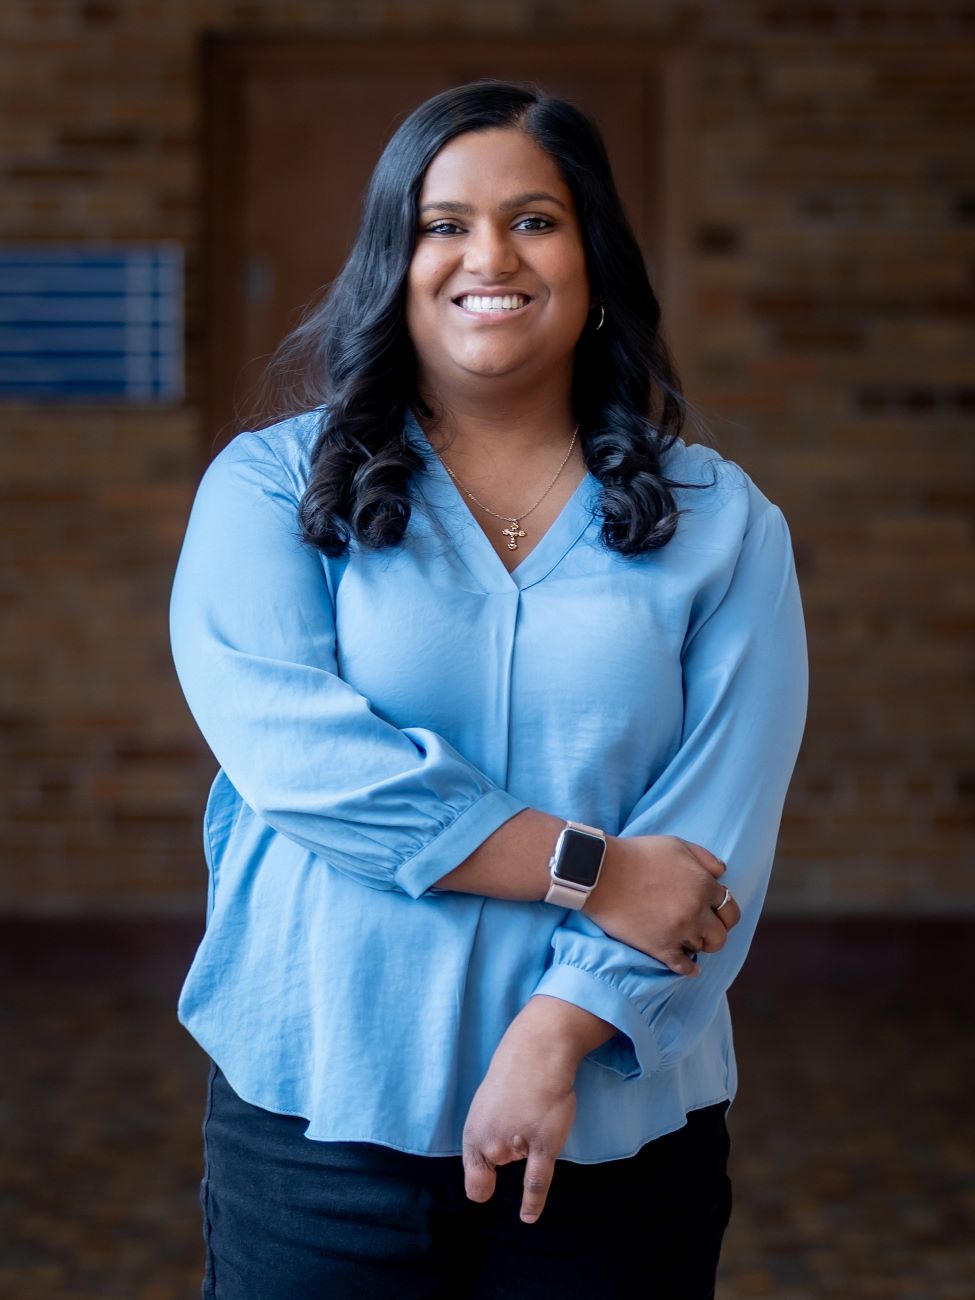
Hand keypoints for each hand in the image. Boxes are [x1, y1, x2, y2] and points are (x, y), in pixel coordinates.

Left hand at [462, 997, 611, 1222]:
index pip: (472, 1172)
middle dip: (510, 1147)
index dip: (482, 1179)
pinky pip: (536, 1181)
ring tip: (529, 1111)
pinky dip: (532, 1202)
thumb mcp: (488, 1103)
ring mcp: (513, 1144)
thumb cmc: (516, 1074)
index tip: (488, 1183)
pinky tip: (528, 1217)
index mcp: (473, 1130)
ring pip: (518, 1168)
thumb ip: (486, 1135)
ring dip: (525, 1148)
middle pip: (496, 1167)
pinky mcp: (542, 1143)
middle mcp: (487, 1140)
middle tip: (520, 1109)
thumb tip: (485, 1171)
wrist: (538, 1050)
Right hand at [583, 834, 741, 974]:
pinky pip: (683, 967)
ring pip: (702, 949)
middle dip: (714, 932)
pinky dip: (687, 968)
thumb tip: (721, 872)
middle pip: (721, 934)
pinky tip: (685, 965)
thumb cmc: (636, 854)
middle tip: (703, 931)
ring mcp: (679, 931)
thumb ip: (703, 857)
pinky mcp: (660, 948)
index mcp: (703, 884)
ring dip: (696, 944)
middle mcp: (696, 910)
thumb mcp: (674, 844)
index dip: (722, 912)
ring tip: (686, 940)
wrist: (600, 873)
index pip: (729, 907)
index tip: (713, 914)